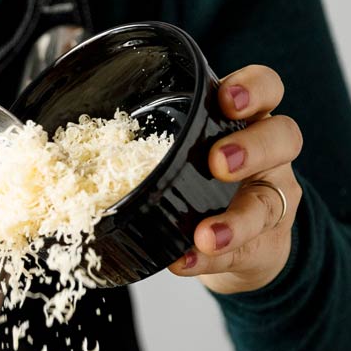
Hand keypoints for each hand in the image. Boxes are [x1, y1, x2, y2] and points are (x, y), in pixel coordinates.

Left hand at [169, 65, 304, 293]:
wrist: (240, 245)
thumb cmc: (202, 185)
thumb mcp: (184, 154)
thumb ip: (152, 146)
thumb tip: (66, 155)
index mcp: (246, 123)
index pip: (267, 89)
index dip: (254, 88)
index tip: (227, 99)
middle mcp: (269, 157)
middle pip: (284, 137)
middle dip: (252, 147)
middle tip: (217, 164)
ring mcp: (273, 201)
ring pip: (270, 203)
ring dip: (236, 220)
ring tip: (206, 235)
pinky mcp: (267, 245)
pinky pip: (244, 252)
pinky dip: (210, 260)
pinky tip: (184, 262)